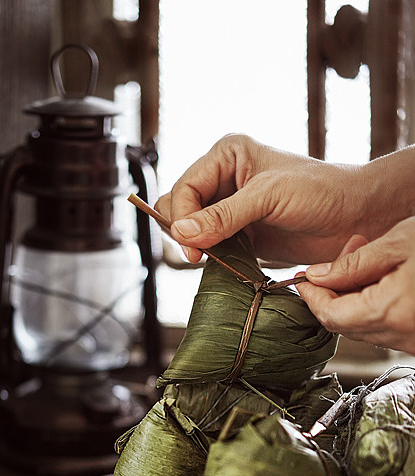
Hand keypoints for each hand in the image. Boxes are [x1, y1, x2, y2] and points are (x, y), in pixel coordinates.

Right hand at [155, 134, 367, 264]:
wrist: (354, 217)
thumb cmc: (321, 191)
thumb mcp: (268, 197)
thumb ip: (223, 216)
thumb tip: (182, 233)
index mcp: (227, 155)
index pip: (184, 187)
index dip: (182, 217)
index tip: (191, 244)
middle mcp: (223, 179)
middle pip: (179, 207)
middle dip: (183, 231)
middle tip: (198, 255)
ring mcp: (230, 208)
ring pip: (189, 229)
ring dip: (194, 245)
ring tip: (210, 257)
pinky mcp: (239, 234)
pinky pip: (209, 246)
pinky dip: (209, 256)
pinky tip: (221, 261)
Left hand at [296, 218, 414, 354]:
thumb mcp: (398, 243)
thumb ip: (353, 264)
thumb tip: (318, 277)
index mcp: (389, 313)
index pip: (330, 315)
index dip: (312, 297)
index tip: (302, 280)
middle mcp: (401, 336)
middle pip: (344, 324)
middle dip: (332, 294)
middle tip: (337, 262)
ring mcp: (412, 341)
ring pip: (365, 327)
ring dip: (355, 300)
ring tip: (366, 262)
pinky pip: (387, 328)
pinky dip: (376, 307)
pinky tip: (384, 279)